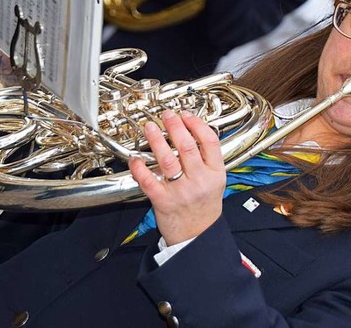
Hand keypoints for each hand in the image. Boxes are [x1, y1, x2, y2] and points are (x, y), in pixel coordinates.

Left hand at [129, 110, 225, 245]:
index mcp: (215, 173)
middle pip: (187, 146)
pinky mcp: (163, 201)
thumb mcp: (215, 181)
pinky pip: (149, 180)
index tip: (186, 115)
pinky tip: (135, 158)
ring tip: (150, 127)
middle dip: (175, 126)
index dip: (197, 124)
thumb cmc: (204, 206)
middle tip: (166, 115)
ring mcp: (181, 191)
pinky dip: (140, 167)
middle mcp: (199, 181)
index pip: (209, 142)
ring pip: (167, 160)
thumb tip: (192, 131)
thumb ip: (207, 159)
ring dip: (156, 140)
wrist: (197, 235)